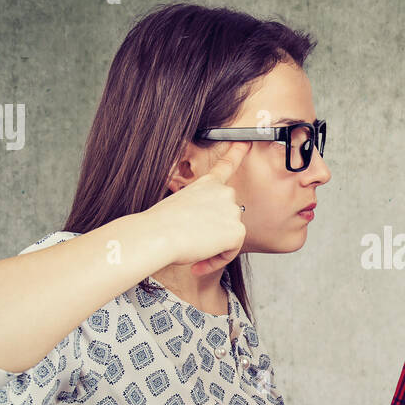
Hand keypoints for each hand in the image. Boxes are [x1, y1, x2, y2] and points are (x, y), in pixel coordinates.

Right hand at [146, 141, 249, 275]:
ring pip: (229, 237)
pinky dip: (216, 261)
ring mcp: (232, 210)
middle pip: (227, 218)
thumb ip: (199, 211)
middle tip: (193, 245)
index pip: (226, 166)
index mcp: (206, 184)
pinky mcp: (237, 231)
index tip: (246, 141)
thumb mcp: (178, 207)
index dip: (237, 153)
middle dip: (214, 234)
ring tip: (192, 253)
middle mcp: (224, 193)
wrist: (158, 234)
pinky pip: (231, 252)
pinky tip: (198, 262)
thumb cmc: (158, 225)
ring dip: (213, 249)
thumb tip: (209, 226)